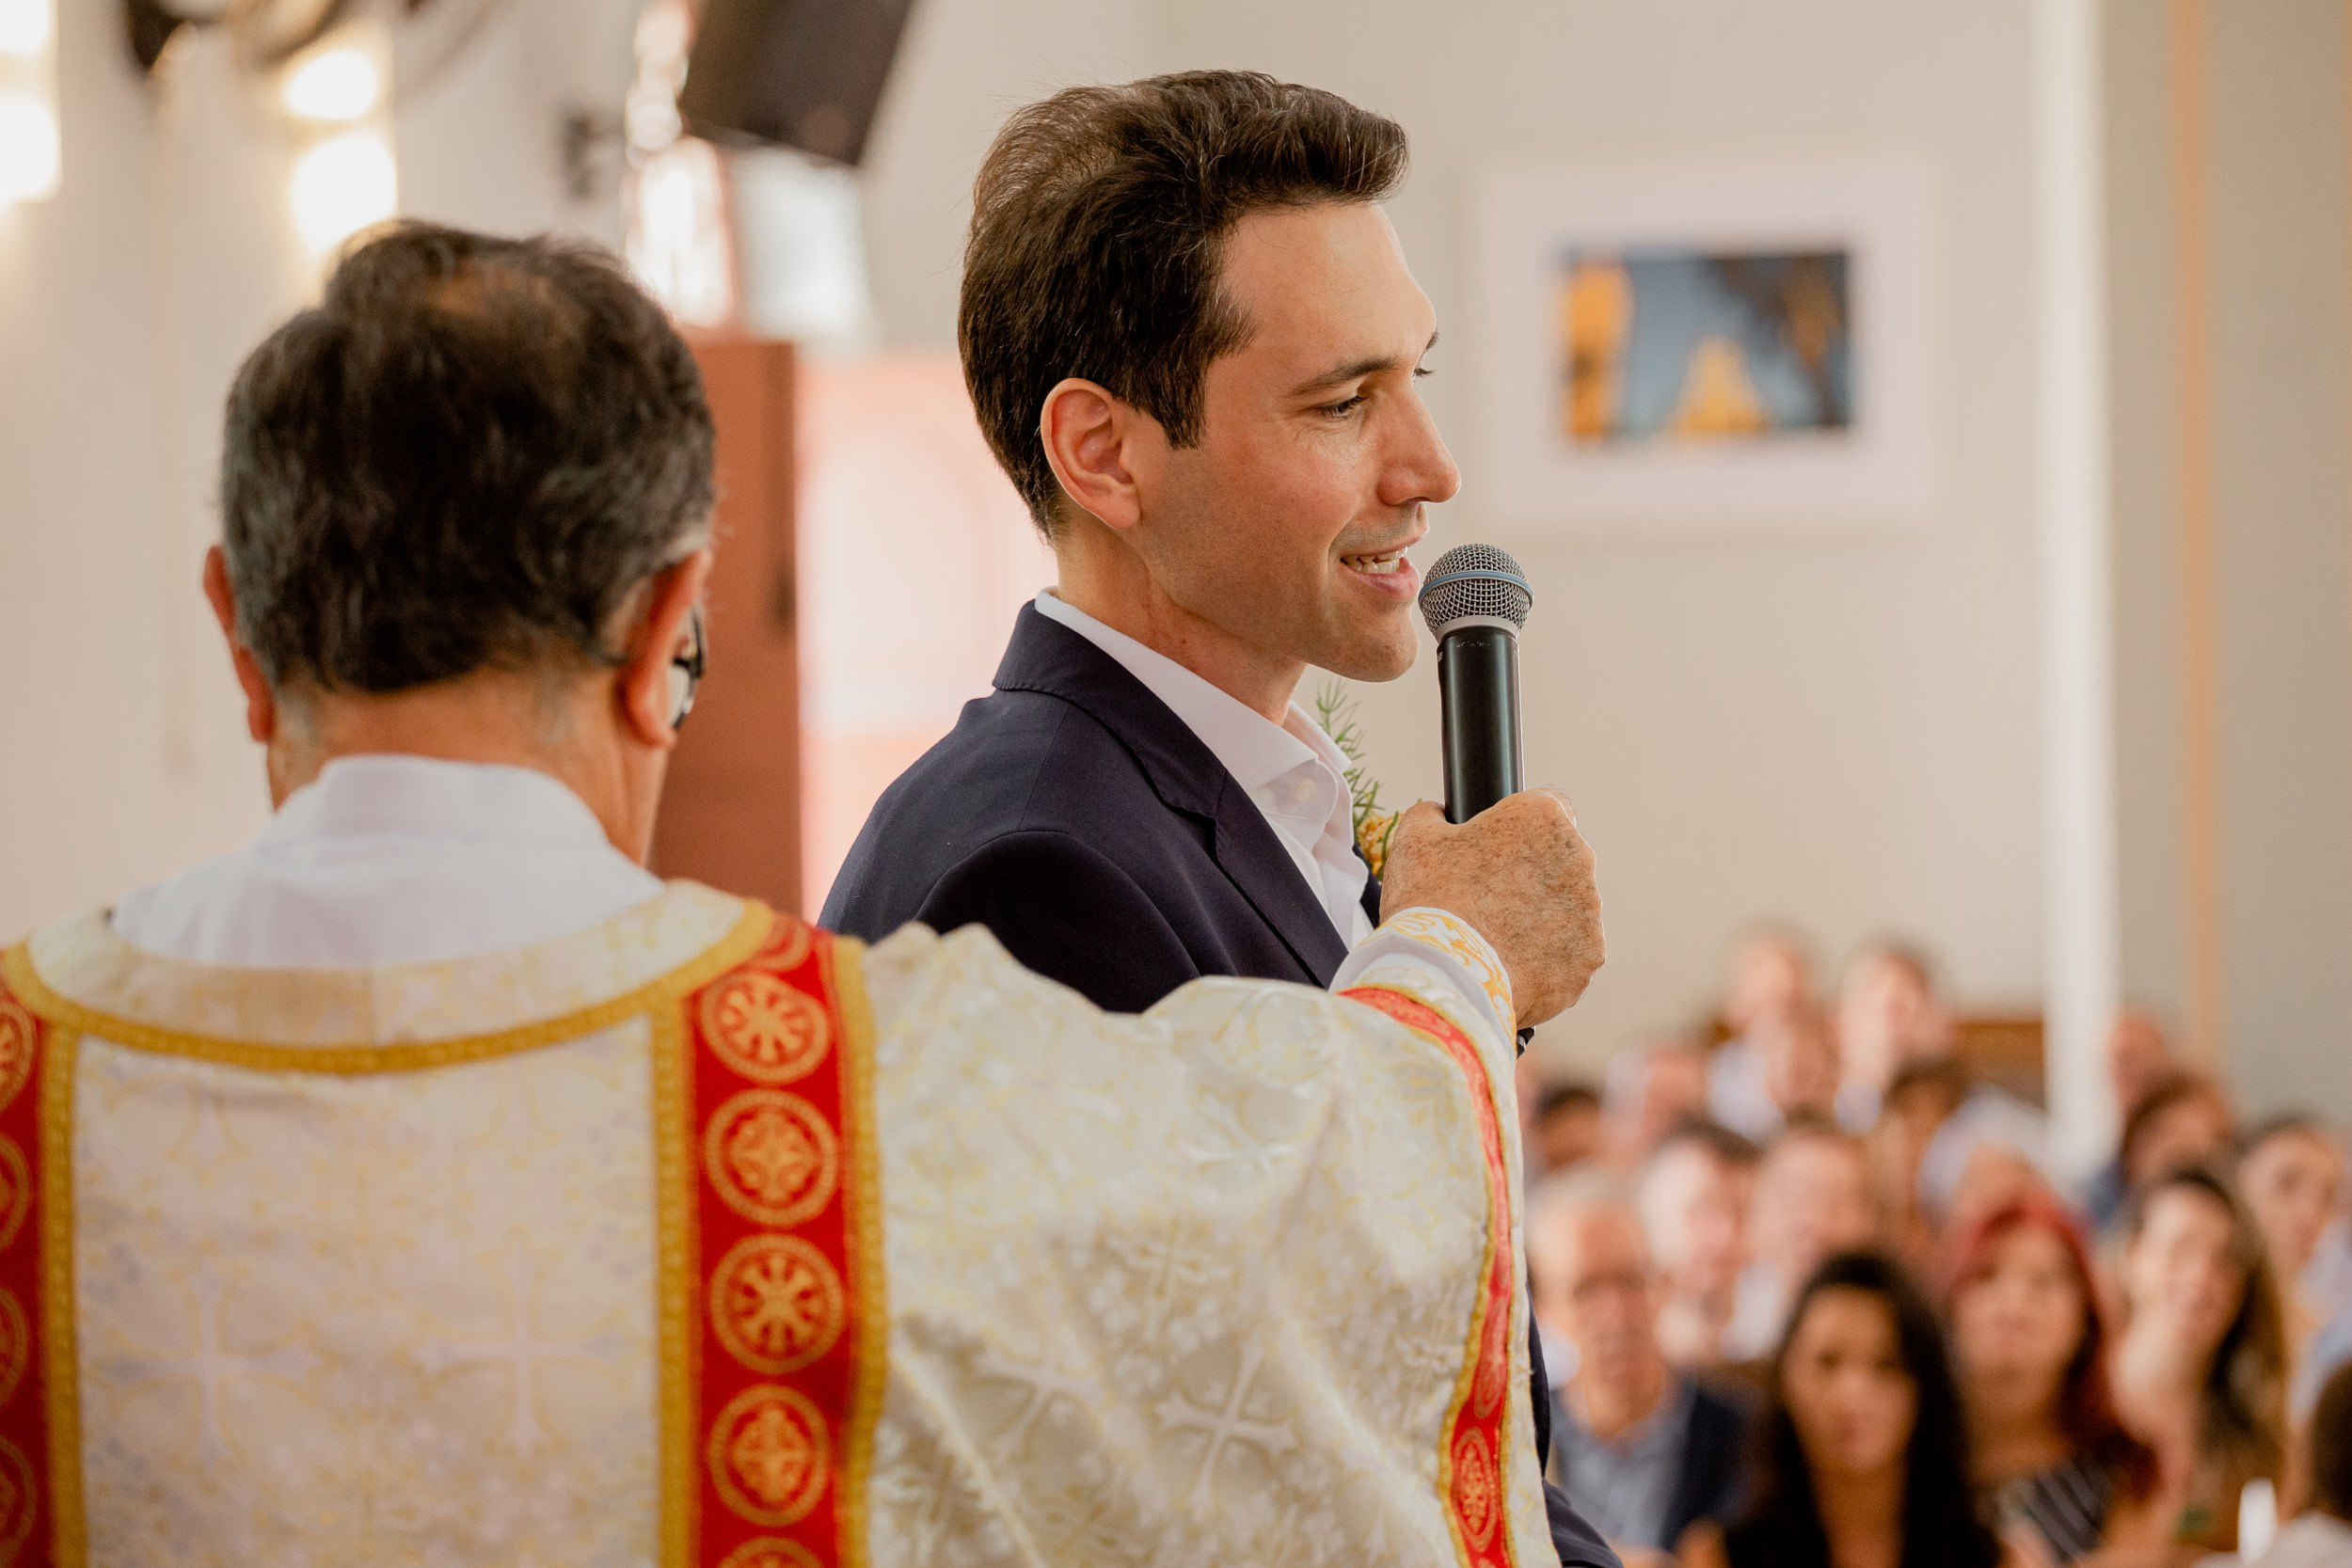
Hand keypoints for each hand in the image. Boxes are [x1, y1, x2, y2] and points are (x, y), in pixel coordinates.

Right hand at [1377, 789, 1603, 1026]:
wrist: (1443, 977)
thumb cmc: (1429, 900)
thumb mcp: (1415, 838)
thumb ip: (1432, 813)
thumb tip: (1438, 813)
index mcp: (1542, 818)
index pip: (1546, 805)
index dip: (1518, 826)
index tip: (1495, 848)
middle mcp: (1578, 859)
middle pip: (1559, 859)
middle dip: (1530, 873)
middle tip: (1486, 898)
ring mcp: (1589, 913)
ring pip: (1566, 908)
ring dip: (1539, 916)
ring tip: (1494, 938)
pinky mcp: (1587, 958)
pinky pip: (1568, 952)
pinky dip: (1545, 958)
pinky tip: (1509, 965)